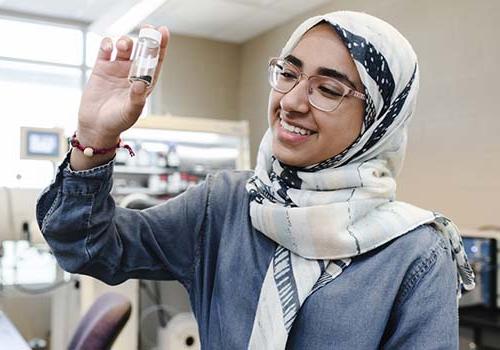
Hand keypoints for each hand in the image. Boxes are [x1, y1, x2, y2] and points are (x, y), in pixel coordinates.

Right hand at [77, 25, 169, 145]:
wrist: (96, 126)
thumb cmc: (118, 122)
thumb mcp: (130, 112)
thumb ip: (137, 98)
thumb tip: (141, 83)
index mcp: (145, 82)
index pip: (155, 61)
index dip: (161, 46)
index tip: (164, 31)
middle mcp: (132, 73)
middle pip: (141, 50)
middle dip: (146, 38)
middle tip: (147, 28)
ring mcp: (116, 69)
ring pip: (124, 48)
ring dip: (126, 42)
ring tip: (124, 45)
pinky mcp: (101, 68)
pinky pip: (105, 51)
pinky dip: (107, 44)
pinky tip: (109, 47)